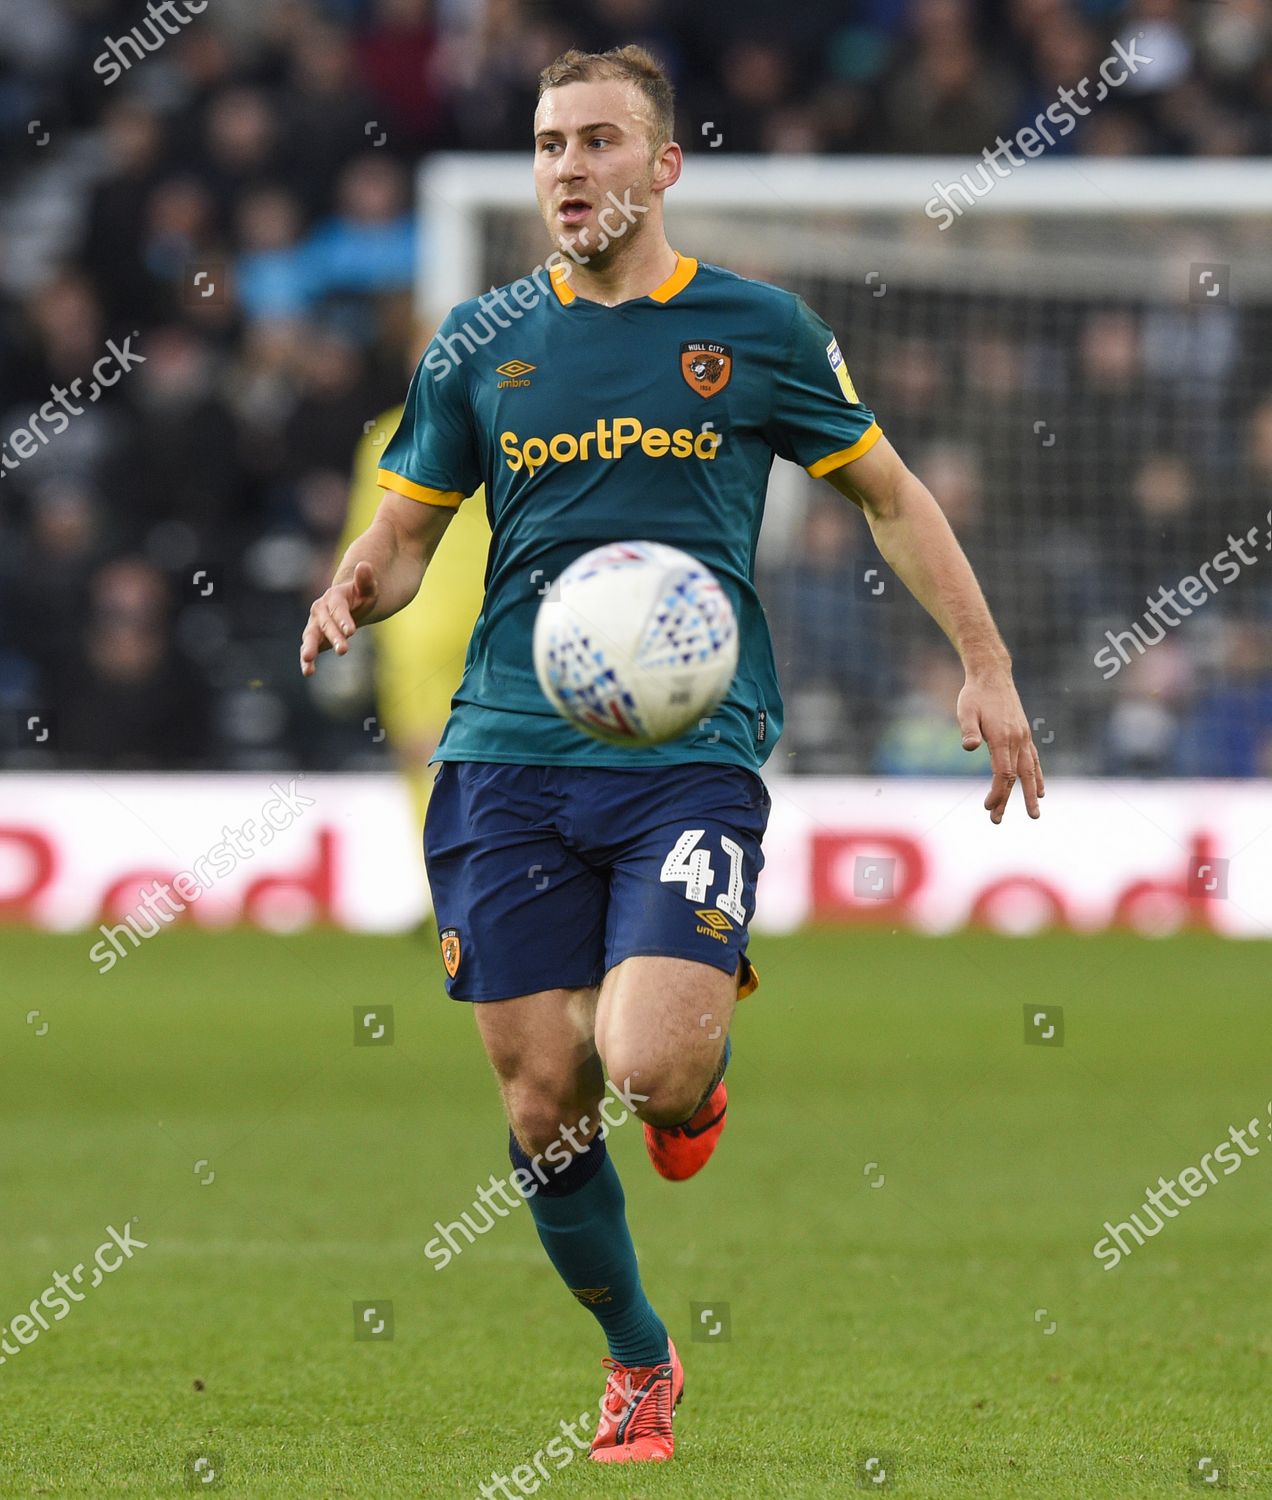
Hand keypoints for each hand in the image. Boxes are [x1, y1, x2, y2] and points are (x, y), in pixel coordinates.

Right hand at [300, 561, 377, 676]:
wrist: (349, 606)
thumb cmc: (361, 598)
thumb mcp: (368, 590)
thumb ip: (366, 580)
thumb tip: (364, 565)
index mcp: (334, 597)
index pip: (338, 608)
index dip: (343, 619)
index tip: (351, 632)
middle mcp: (320, 610)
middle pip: (325, 624)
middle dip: (333, 636)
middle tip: (344, 650)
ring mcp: (315, 625)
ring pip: (311, 635)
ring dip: (309, 647)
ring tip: (308, 659)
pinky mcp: (314, 639)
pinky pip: (309, 648)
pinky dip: (307, 660)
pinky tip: (308, 672)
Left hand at [956, 667, 1044, 823]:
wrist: (992, 676)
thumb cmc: (975, 694)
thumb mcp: (966, 710)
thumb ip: (968, 729)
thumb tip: (969, 747)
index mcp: (1003, 737)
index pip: (1003, 773)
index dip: (998, 792)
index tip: (988, 808)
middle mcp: (1017, 739)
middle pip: (1017, 777)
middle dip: (1009, 801)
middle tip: (997, 821)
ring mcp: (1023, 738)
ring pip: (1029, 771)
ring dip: (1030, 794)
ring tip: (1034, 814)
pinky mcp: (1024, 735)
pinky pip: (1034, 760)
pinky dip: (1037, 777)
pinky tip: (1040, 790)